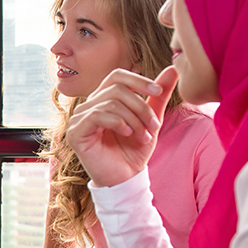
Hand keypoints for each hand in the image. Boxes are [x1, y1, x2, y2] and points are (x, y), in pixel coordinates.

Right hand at [65, 66, 178, 187]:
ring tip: (144, 137)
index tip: (158, 91)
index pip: (116, 76)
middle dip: (140, 106)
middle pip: (117, 89)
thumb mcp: (150, 119)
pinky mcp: (75, 133)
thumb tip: (172, 69)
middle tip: (154, 126)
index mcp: (102, 100)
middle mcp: (88, 106)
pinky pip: (98, 115)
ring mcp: (78, 119)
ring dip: (134, 120)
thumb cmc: (134, 151)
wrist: (125, 179)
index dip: (138, 80)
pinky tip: (127, 134)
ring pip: (110, 103)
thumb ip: (159, 95)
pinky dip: (118, 123)